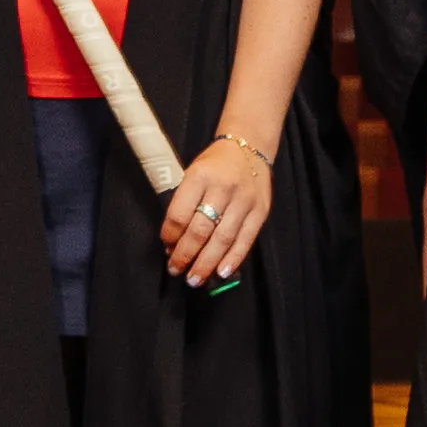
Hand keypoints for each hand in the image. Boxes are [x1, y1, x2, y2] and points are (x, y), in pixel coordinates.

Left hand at [157, 131, 275, 285]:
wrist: (248, 147)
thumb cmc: (215, 164)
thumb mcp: (192, 173)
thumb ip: (183, 202)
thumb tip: (173, 240)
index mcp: (199, 176)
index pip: (180, 213)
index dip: (170, 235)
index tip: (166, 246)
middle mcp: (223, 188)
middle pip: (200, 230)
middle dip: (185, 254)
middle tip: (176, 269)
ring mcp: (244, 200)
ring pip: (222, 239)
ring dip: (206, 263)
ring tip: (194, 278)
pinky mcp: (260, 211)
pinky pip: (245, 240)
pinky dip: (233, 259)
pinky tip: (221, 272)